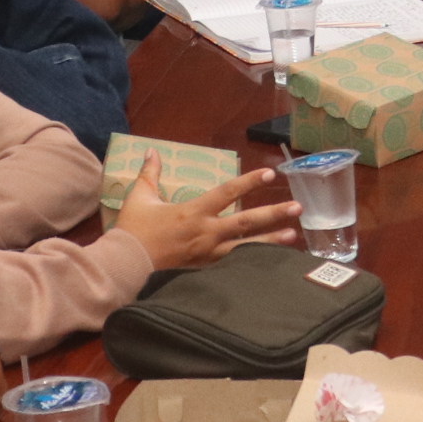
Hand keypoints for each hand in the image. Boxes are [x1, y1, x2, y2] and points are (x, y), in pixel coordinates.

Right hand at [115, 156, 301, 270]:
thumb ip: (149, 173)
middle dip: (273, 214)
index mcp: (193, 212)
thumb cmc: (133, 231)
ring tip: (294, 237)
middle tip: (297, 208)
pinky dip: (252, 263)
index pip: (226, 192)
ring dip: (271, 241)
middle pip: (246, 222)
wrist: (125, 267)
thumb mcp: (139, 198)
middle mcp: (206, 232)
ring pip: (245, 247)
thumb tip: (151, 150)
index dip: (249, 181)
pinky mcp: (205, 271)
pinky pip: (233, 266)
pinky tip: (268, 263)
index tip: (270, 173)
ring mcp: (207, 254)